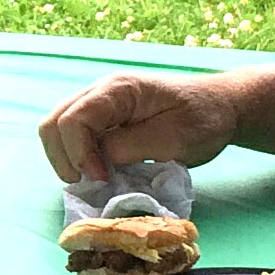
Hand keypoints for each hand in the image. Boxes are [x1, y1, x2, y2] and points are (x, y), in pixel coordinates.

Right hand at [38, 73, 241, 182]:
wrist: (222, 106)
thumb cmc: (203, 120)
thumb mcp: (171, 138)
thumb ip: (128, 147)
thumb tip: (96, 163)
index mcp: (118, 90)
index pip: (73, 121)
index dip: (80, 155)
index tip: (103, 179)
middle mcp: (100, 92)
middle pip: (53, 123)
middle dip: (63, 159)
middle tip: (89, 184)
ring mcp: (99, 104)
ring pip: (56, 130)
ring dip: (66, 159)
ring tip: (93, 180)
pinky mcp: (103, 119)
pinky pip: (72, 136)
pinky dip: (76, 158)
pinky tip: (98, 172)